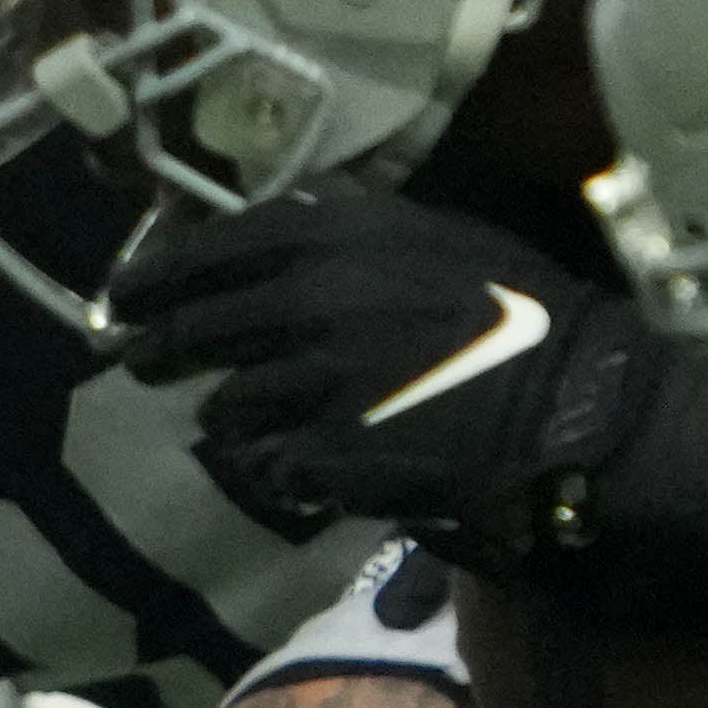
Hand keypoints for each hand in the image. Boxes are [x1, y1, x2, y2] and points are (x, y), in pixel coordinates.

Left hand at [109, 193, 707, 574]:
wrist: (583, 403)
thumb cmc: (525, 317)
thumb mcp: (438, 240)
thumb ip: (349, 237)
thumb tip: (270, 238)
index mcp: (343, 236)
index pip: (213, 249)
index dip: (158, 275)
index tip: (125, 295)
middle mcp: (317, 298)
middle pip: (196, 330)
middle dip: (160, 350)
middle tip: (143, 362)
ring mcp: (319, 379)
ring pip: (227, 408)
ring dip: (228, 420)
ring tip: (243, 428)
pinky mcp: (330, 451)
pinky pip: (267, 466)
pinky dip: (271, 470)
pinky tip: (295, 469)